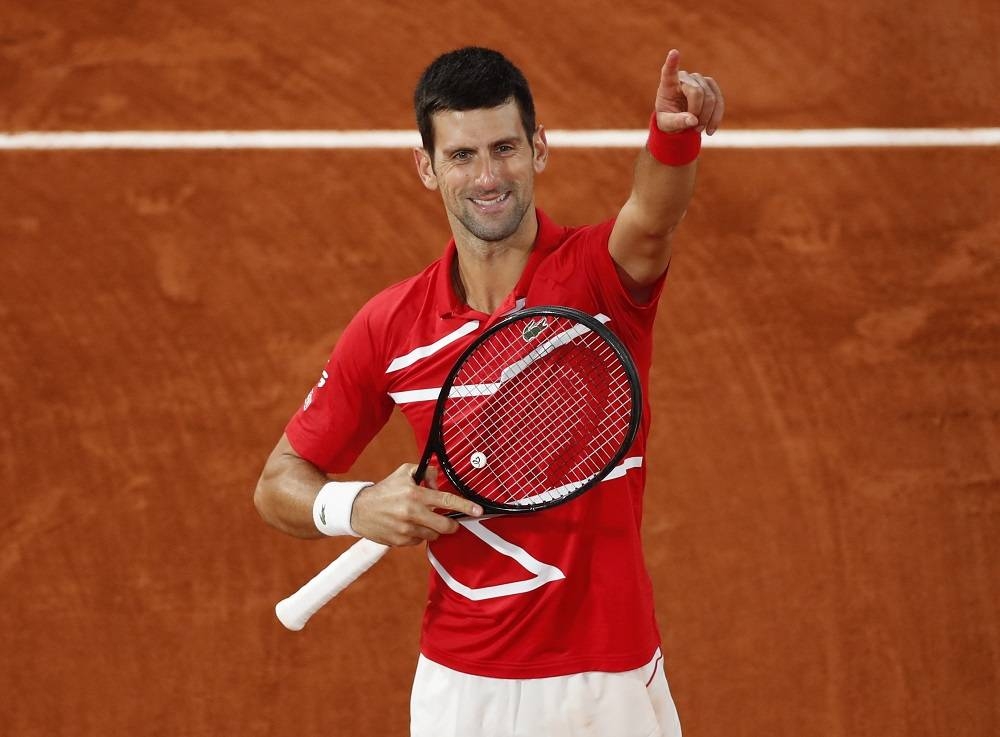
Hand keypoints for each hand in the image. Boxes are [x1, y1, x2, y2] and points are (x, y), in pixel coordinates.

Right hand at [349, 463, 482, 545]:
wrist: (359, 510)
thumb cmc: (385, 490)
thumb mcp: (404, 472)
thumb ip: (426, 473)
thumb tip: (440, 484)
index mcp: (415, 494)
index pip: (446, 500)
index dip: (465, 506)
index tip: (478, 511)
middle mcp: (412, 513)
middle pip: (445, 526)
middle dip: (451, 525)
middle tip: (450, 521)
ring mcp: (406, 530)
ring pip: (433, 535)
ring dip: (432, 529)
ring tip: (419, 520)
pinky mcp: (400, 542)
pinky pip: (419, 541)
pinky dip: (418, 535)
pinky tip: (408, 526)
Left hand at [653, 49, 723, 134]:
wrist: (678, 121)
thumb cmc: (668, 120)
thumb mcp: (667, 125)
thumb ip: (677, 122)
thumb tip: (693, 120)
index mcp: (668, 85)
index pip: (669, 72)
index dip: (672, 63)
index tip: (673, 53)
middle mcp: (684, 78)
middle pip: (697, 92)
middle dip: (698, 112)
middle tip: (694, 129)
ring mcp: (698, 80)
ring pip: (710, 97)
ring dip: (707, 117)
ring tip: (699, 130)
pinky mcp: (710, 86)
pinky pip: (719, 100)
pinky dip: (716, 116)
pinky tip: (711, 129)